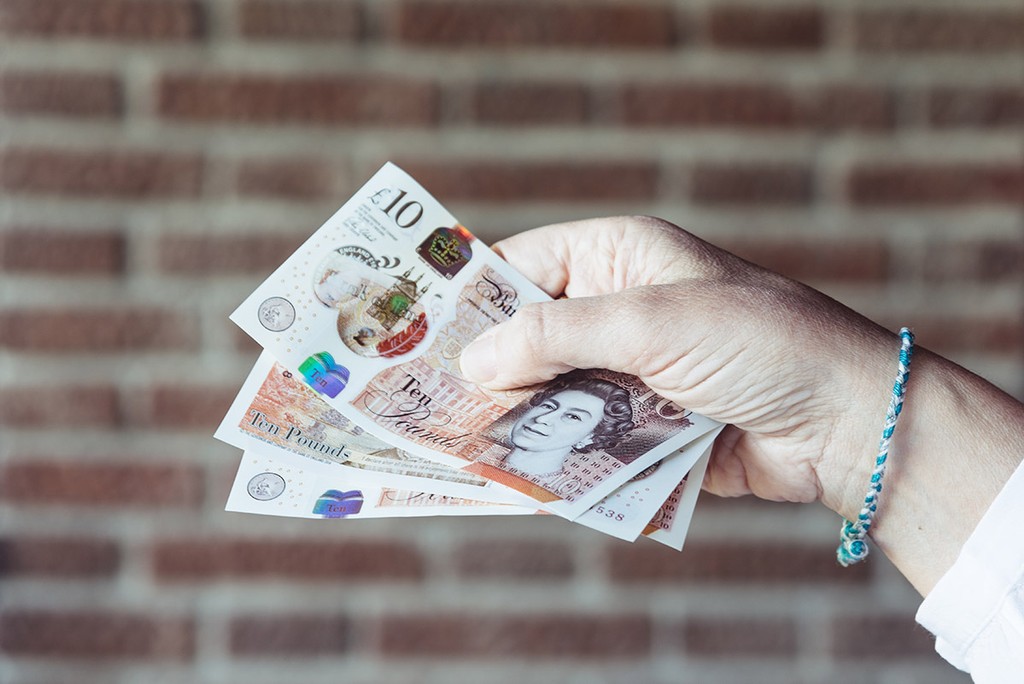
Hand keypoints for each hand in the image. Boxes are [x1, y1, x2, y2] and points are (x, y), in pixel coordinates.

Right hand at [460, 216, 898, 514]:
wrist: (845, 421)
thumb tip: (475, 361)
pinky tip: (517, 474)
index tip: (414, 333)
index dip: (471, 296)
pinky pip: (582, 436)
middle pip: (529, 335)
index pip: (523, 265)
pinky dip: (555, 453)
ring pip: (551, 391)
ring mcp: (631, 370)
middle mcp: (620, 308)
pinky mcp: (645, 424)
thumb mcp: (651, 323)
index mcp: (619, 257)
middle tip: (422, 401)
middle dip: (486, 368)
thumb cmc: (759, 342)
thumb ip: (557, 337)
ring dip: (518, 417)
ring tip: (457, 444)